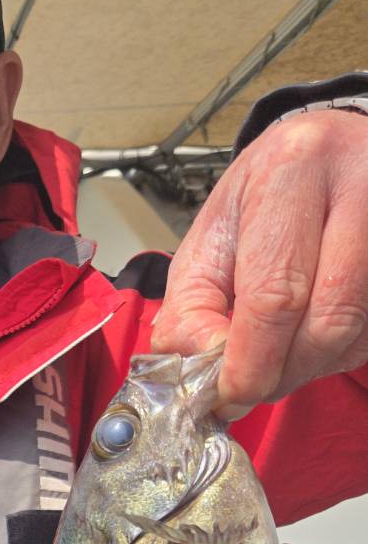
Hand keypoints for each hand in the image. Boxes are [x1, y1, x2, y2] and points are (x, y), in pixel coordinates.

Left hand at [151, 109, 367, 417]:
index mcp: (293, 171)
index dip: (251, 362)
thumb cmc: (268, 195)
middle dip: (282, 372)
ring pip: (357, 333)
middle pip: (326, 320)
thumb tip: (196, 368)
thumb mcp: (213, 234)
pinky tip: (315, 335)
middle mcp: (360, 183)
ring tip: (280, 355)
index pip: (275, 294)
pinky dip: (340, 351)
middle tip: (252, 386)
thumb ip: (192, 304)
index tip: (228, 394)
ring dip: (312, 366)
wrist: (333, 148)